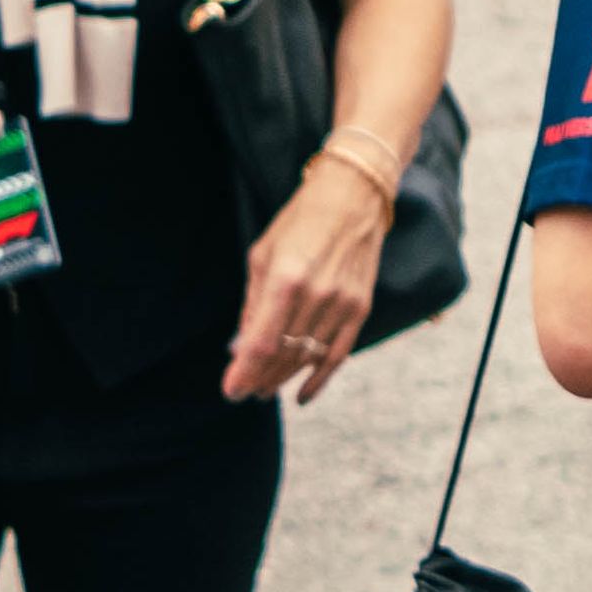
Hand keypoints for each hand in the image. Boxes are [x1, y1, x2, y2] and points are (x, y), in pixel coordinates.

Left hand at [223, 145, 391, 404]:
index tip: (230, 390)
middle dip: (259, 379)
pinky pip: (338, 353)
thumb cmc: (300, 221)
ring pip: (308, 358)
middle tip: (244, 391)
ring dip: (283, 378)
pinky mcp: (360, 307)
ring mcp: (342, 303)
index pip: (262, 343)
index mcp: (285, 279)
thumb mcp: (262, 255)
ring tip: (265, 390)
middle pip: (284, 355)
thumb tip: (240, 346)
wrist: (353, 197)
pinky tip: (302, 395)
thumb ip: (252, 303)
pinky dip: (319, 378)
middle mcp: (317, 296)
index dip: (244, 373)